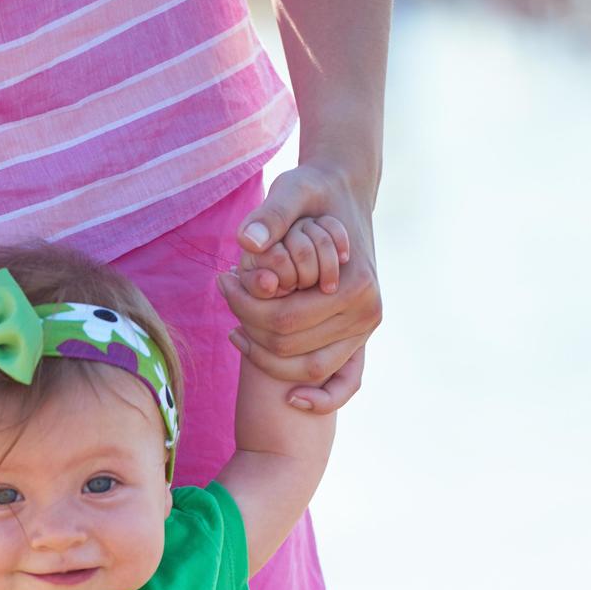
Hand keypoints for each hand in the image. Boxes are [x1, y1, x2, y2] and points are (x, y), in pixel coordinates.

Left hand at [219, 162, 381, 413]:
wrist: (345, 194)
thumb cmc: (315, 192)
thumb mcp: (293, 189)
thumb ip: (272, 214)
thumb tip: (249, 243)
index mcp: (355, 283)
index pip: (283, 320)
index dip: (244, 308)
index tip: (222, 282)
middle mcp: (368, 312)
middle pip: (291, 347)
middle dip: (250, 329)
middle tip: (226, 296)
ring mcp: (366, 330)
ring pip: (308, 370)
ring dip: (267, 358)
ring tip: (237, 327)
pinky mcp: (361, 340)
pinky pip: (344, 384)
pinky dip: (320, 399)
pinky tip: (290, 399)